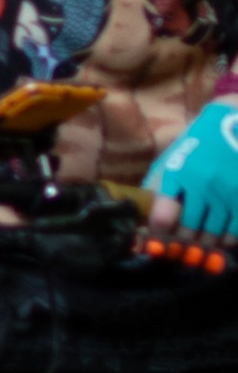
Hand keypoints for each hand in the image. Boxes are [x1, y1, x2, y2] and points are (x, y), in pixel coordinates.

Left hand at [145, 96, 237, 238]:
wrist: (236, 123)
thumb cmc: (200, 142)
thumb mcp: (173, 157)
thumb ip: (157, 185)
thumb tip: (143, 218)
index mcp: (176, 172)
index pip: (162, 216)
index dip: (158, 236)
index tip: (157, 244)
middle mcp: (200, 183)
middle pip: (187, 231)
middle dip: (182, 244)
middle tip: (181, 248)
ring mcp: (225, 190)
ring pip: (212, 234)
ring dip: (205, 245)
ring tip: (201, 246)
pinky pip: (235, 230)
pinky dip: (228, 239)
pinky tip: (223, 239)